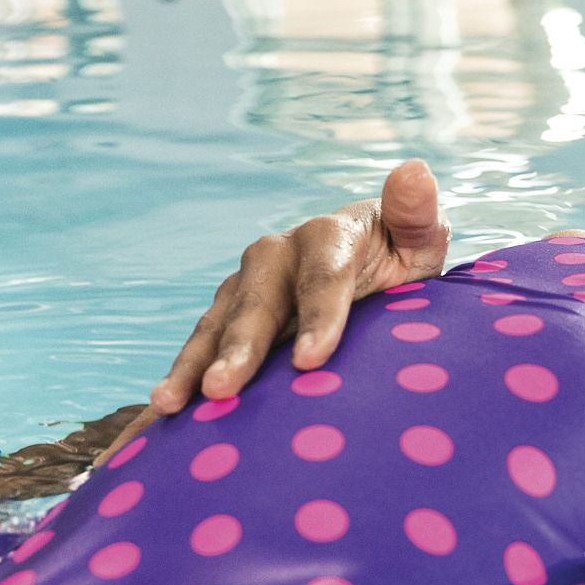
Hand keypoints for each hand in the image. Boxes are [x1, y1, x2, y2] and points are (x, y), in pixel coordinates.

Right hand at [148, 159, 452, 415]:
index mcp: (327, 236)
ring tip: (169, 403)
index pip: (323, 278)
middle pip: (256, 305)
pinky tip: (164, 414)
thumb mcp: (419, 240)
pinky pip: (200, 348)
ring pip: (215, 325)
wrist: (366, 271)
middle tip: (221, 389)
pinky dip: (182, 378)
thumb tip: (415, 170)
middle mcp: (275, 256)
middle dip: (237, 348)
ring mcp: (244, 287)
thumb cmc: (399, 262)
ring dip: (190, 364)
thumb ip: (416, 214)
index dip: (317, 317)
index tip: (310, 361)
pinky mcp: (226, 318)